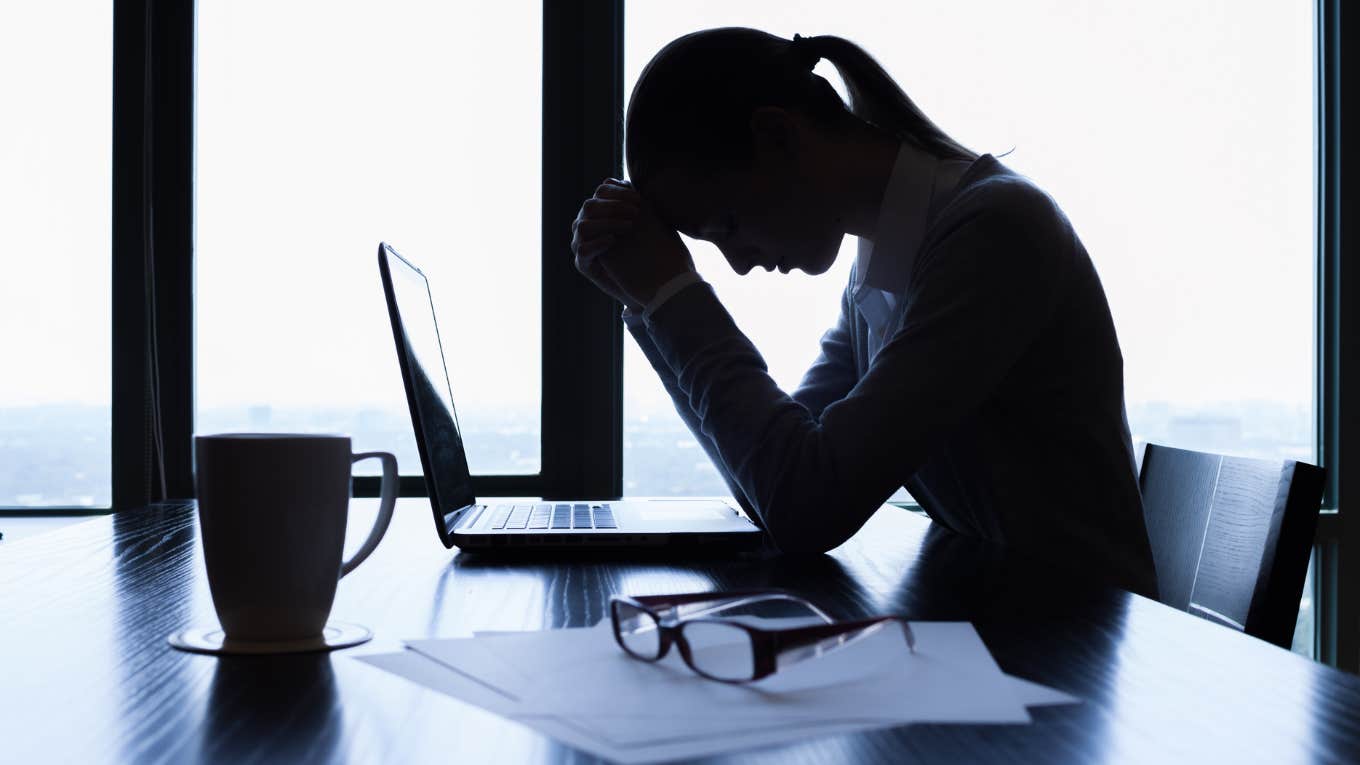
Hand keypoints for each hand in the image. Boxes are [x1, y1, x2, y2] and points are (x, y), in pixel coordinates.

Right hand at [571, 179, 693, 310]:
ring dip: (606, 222)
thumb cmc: (651, 250)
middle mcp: (589, 227)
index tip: (639, 198)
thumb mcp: (648, 222)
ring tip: (629, 226)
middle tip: (636, 212)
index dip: (617, 192)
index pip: (600, 193)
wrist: (652, 286)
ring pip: (582, 226)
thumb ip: (637, 203)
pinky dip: (597, 243)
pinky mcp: (585, 265)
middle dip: (613, 206)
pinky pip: (583, 250)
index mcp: (602, 213)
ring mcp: (583, 245)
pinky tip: (613, 241)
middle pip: (589, 206)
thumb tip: (630, 181)